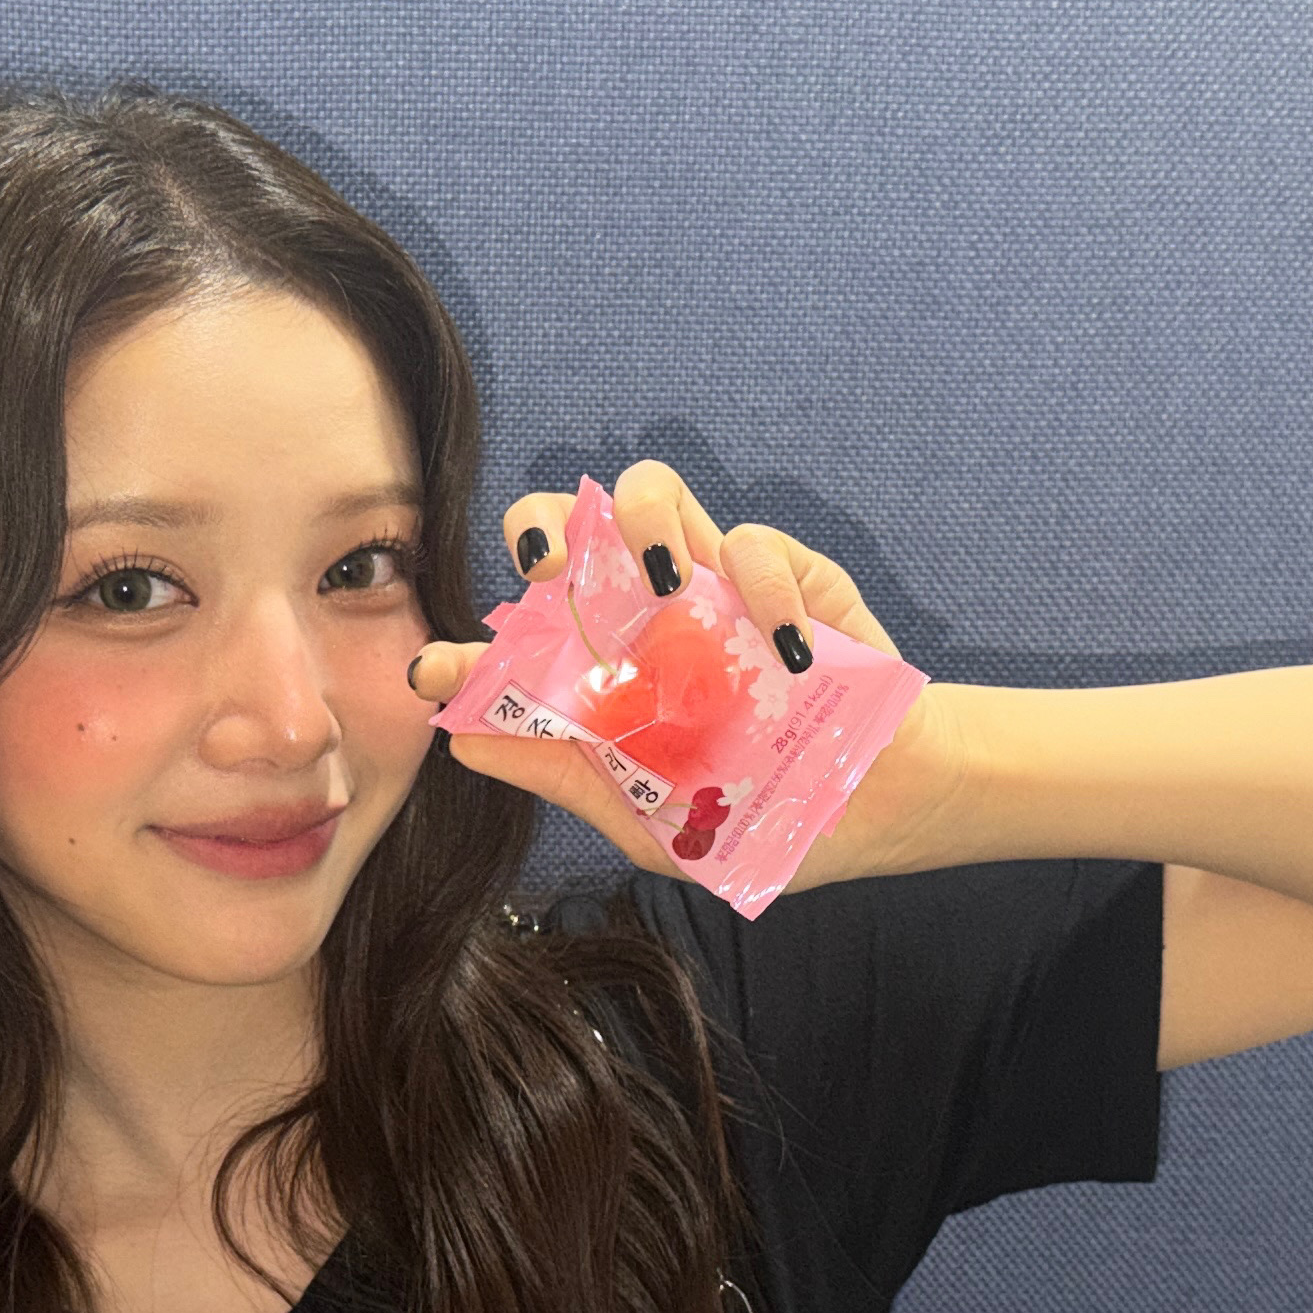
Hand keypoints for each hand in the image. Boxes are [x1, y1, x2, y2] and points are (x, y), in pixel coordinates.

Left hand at [410, 458, 944, 890]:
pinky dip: (762, 586)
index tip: (436, 670)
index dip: (469, 645)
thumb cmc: (758, 812)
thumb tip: (465, 744)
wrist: (876, 809)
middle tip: (548, 572)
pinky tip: (786, 652)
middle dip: (541, 527)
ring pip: (647, 492)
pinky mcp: (783, 571)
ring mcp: (710, 584)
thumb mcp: (650, 820)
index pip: (520, 635)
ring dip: (641, 524)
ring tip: (664, 586)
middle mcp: (642, 615)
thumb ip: (566, 776)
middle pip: (566, 526)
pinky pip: (753, 543)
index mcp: (602, 674)